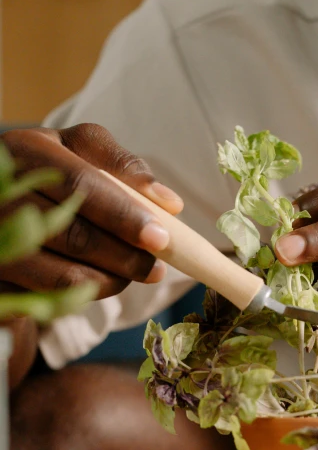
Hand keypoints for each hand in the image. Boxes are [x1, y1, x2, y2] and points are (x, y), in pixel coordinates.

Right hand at [0, 123, 183, 388]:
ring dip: (110, 280)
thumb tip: (170, 204)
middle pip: (73, 235)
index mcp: (26, 150)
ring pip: (63, 275)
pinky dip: (86, 295)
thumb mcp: (80, 152)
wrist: (3, 202)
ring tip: (133, 274)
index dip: (124, 214)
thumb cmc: (53, 173)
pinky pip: (51, 299)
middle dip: (124, 257)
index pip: (80, 185)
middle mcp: (1, 194)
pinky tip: (102, 282)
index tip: (160, 238)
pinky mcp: (0, 276)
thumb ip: (123, 167)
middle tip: (155, 269)